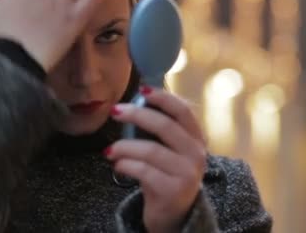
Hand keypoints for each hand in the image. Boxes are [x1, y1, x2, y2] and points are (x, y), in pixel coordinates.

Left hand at [106, 87, 206, 232]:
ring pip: (151, 150)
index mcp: (195, 138)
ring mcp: (187, 173)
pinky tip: (117, 165)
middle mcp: (196, 154)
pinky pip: (144, 171)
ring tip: (110, 150)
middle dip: (137, 115)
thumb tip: (133, 102)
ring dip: (124, 146)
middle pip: (165, 126)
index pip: (183, 111)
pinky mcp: (173, 191)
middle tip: (115, 111)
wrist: (175, 214)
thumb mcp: (169, 150)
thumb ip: (159, 128)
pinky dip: (126, 165)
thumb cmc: (166, 174)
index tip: (141, 90)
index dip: (163, 98)